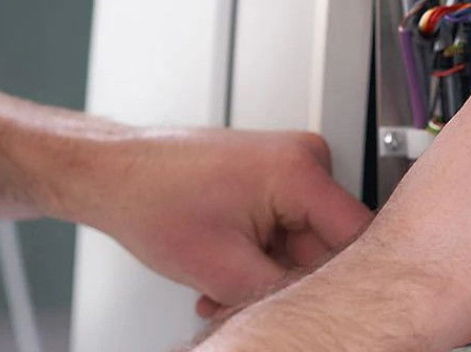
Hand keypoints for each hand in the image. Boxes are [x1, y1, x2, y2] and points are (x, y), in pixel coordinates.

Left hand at [55, 128, 371, 314]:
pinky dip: (257, 259)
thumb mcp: (225, 269)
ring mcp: (287, 166)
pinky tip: (223, 274)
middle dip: (289, 284)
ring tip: (223, 289)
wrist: (113, 175)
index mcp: (301, 169)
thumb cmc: (149, 200)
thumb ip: (287, 295)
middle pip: (327, 247)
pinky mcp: (272, 179)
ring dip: (267, 277)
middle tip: (248, 303)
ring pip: (302, 246)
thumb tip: (321, 312)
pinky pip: (285, 232)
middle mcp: (303, 159)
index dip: (337, 285)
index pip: (357, 242)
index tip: (318, 309)